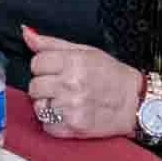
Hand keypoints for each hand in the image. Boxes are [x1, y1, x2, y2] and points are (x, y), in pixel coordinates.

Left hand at [24, 27, 140, 137]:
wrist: (134, 102)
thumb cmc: (112, 75)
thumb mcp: (85, 51)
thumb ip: (52, 43)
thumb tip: (27, 33)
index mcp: (73, 62)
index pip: (36, 63)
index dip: (44, 67)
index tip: (55, 70)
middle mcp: (70, 85)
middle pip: (34, 86)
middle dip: (44, 86)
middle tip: (61, 86)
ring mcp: (71, 108)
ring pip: (38, 107)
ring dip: (48, 105)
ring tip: (65, 101)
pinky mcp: (73, 128)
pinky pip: (47, 126)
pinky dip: (54, 123)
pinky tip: (67, 114)